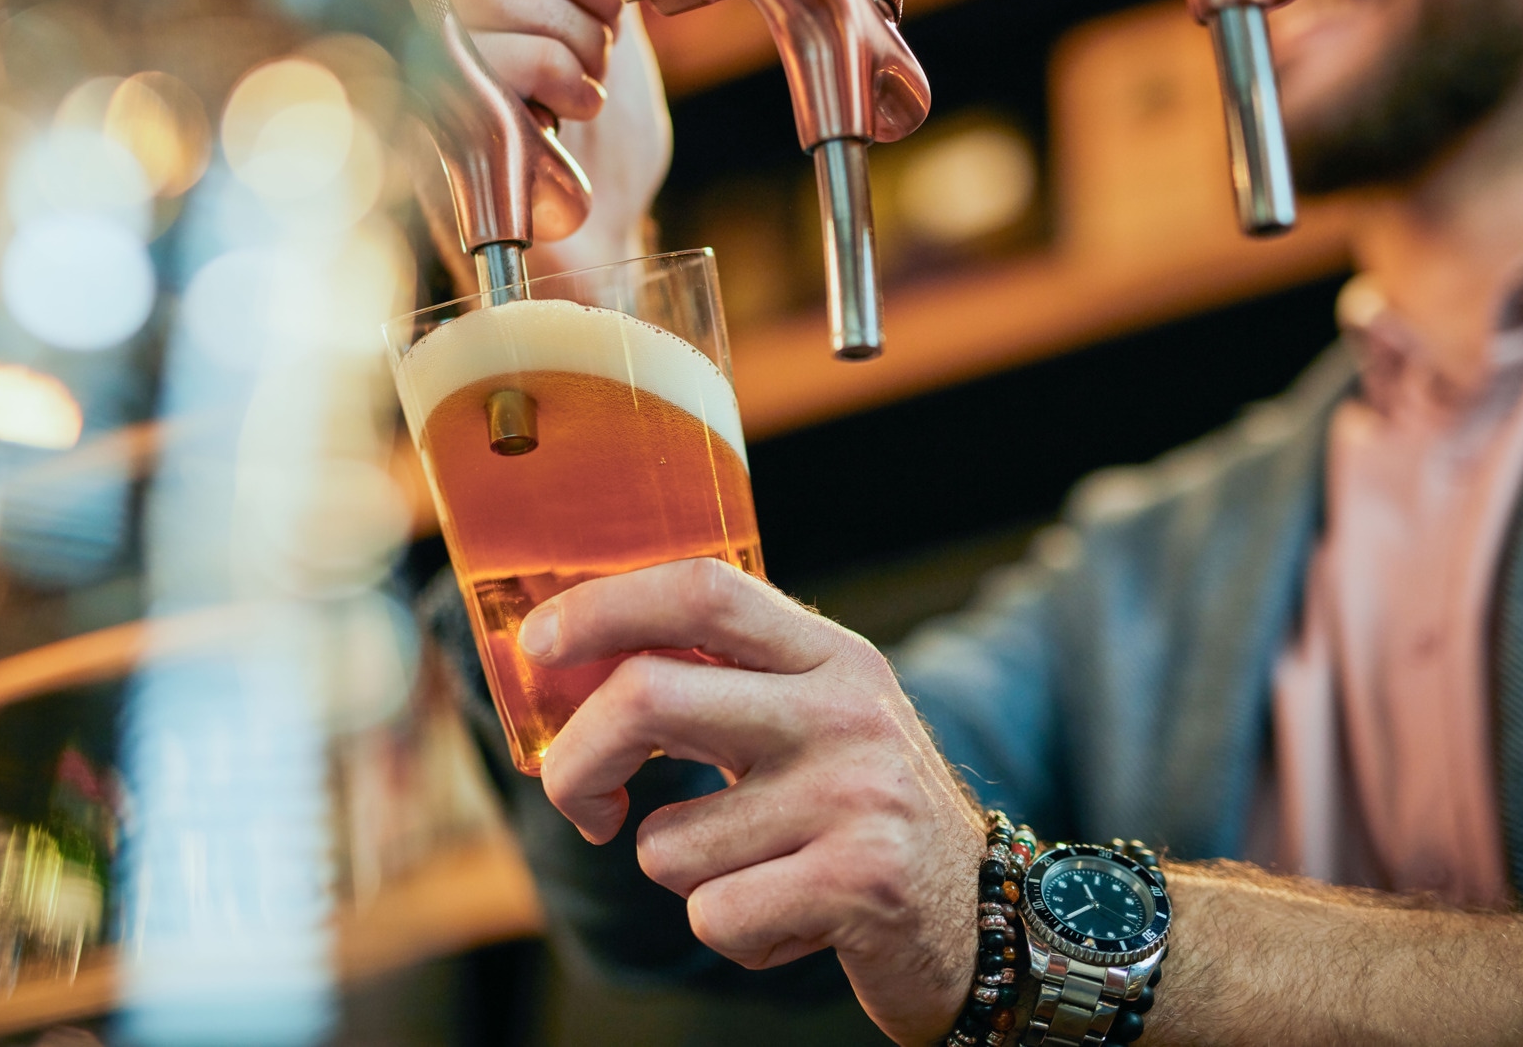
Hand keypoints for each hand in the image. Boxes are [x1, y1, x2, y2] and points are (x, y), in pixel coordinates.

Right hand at [412, 0, 672, 274]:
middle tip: (602, 32)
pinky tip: (575, 109)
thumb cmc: (590, 146)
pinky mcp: (435, 123)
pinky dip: (563, 75)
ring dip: (576, 34)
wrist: (592, 246)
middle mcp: (414, 3)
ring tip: (585, 80)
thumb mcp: (594, 12)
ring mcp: (416, 64)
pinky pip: (494, 51)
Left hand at [518, 558, 986, 1045]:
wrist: (984, 919)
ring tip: (759, 872)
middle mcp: (845, 709)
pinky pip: (713, 915)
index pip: (702, 590)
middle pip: (647, 696)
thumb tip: (574, 667)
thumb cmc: (860, 814)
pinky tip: (790, 919)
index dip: (603, 607)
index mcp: (828, 656)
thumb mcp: (812, 720)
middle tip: (581, 801)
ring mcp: (855, 794)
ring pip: (667, 841)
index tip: (538, 644)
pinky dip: (731, 932)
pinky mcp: (860, 883)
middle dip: (576, 760)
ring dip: (684, 875)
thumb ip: (720, 683)